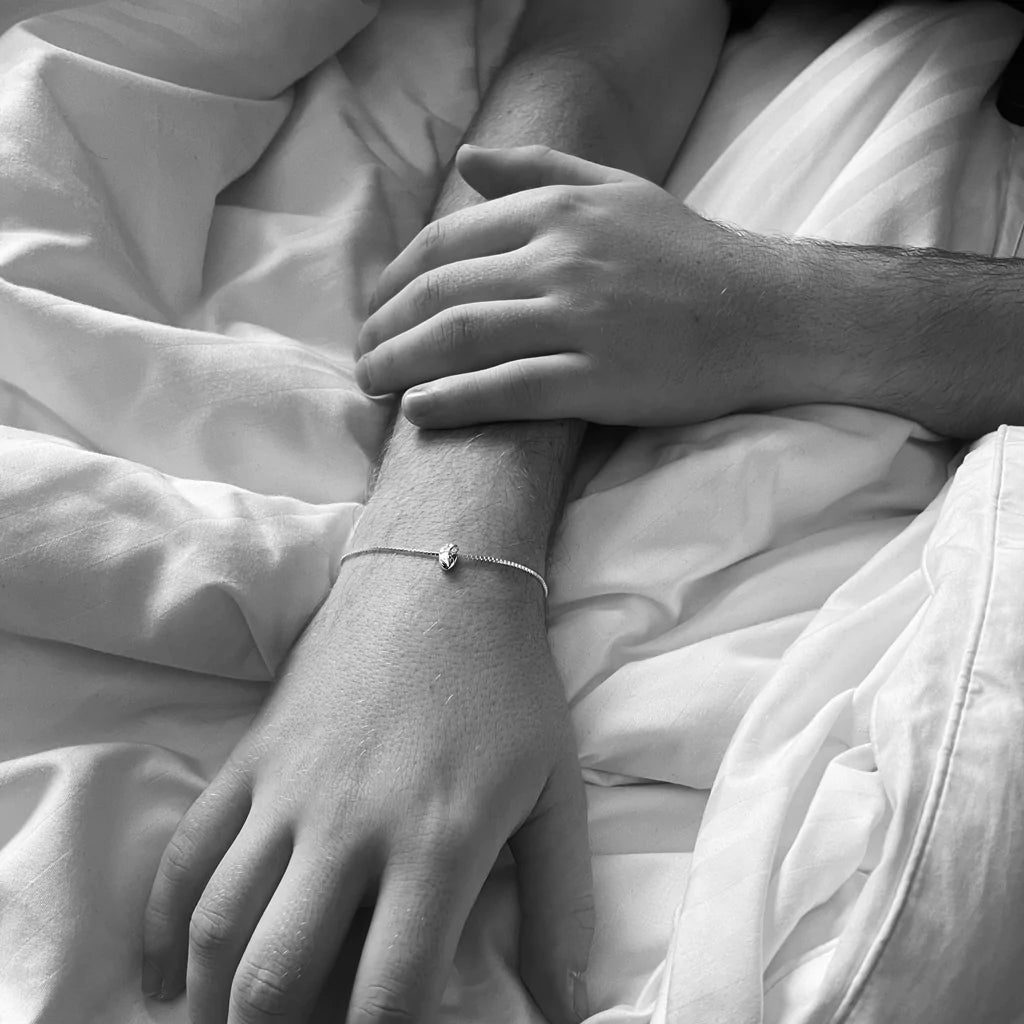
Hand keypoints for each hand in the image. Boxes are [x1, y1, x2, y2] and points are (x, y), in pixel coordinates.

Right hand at [142, 555, 592, 1023]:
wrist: (440, 580)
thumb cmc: (508, 686)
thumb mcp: (556, 790)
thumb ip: (562, 903)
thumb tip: (569, 1004)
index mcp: (437, 843)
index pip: (389, 994)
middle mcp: (351, 827)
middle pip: (280, 975)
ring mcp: (289, 790)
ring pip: (219, 923)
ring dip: (213, 1000)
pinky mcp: (253, 756)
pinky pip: (187, 851)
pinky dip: (162, 926)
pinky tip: (164, 974)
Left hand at [355, 145, 790, 427]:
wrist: (764, 313)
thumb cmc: (688, 255)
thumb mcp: (617, 189)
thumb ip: (537, 169)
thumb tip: (464, 160)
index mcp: (559, 210)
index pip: (447, 240)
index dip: (396, 277)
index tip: (377, 307)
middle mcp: (562, 258)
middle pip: (442, 290)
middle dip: (385, 325)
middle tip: (361, 354)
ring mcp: (579, 319)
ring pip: (463, 338)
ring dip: (401, 362)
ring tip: (372, 384)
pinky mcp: (597, 379)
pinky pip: (508, 390)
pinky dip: (455, 400)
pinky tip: (419, 411)